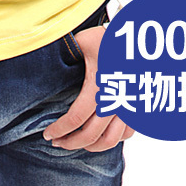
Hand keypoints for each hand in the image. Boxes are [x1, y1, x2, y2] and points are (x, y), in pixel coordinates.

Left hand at [43, 26, 134, 151]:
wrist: (140, 41)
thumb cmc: (111, 39)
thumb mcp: (84, 41)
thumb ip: (66, 54)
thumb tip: (45, 63)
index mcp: (100, 86)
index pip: (76, 118)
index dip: (59, 130)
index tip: (48, 134)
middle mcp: (116, 101)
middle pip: (91, 136)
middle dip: (71, 143)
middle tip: (58, 142)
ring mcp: (128, 107)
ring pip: (110, 141)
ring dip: (91, 146)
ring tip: (77, 143)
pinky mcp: (138, 109)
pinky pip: (126, 134)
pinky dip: (112, 140)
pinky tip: (98, 136)